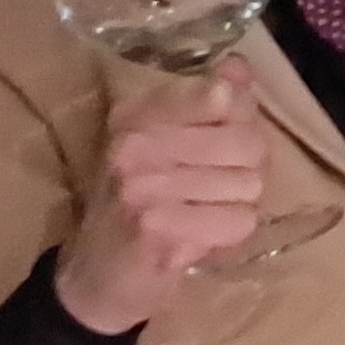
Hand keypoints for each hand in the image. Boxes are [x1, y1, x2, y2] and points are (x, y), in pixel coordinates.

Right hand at [51, 62, 276, 332]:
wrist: (94, 278)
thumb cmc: (137, 205)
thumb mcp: (163, 144)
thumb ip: (206, 103)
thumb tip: (239, 66)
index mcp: (136, 116)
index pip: (224, 95)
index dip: (242, 123)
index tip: (220, 143)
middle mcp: (135, 144)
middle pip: (248, 142)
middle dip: (247, 170)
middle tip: (213, 190)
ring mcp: (144, 188)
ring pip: (250, 183)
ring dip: (236, 205)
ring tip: (200, 213)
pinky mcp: (160, 230)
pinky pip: (239, 220)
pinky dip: (229, 234)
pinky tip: (198, 237)